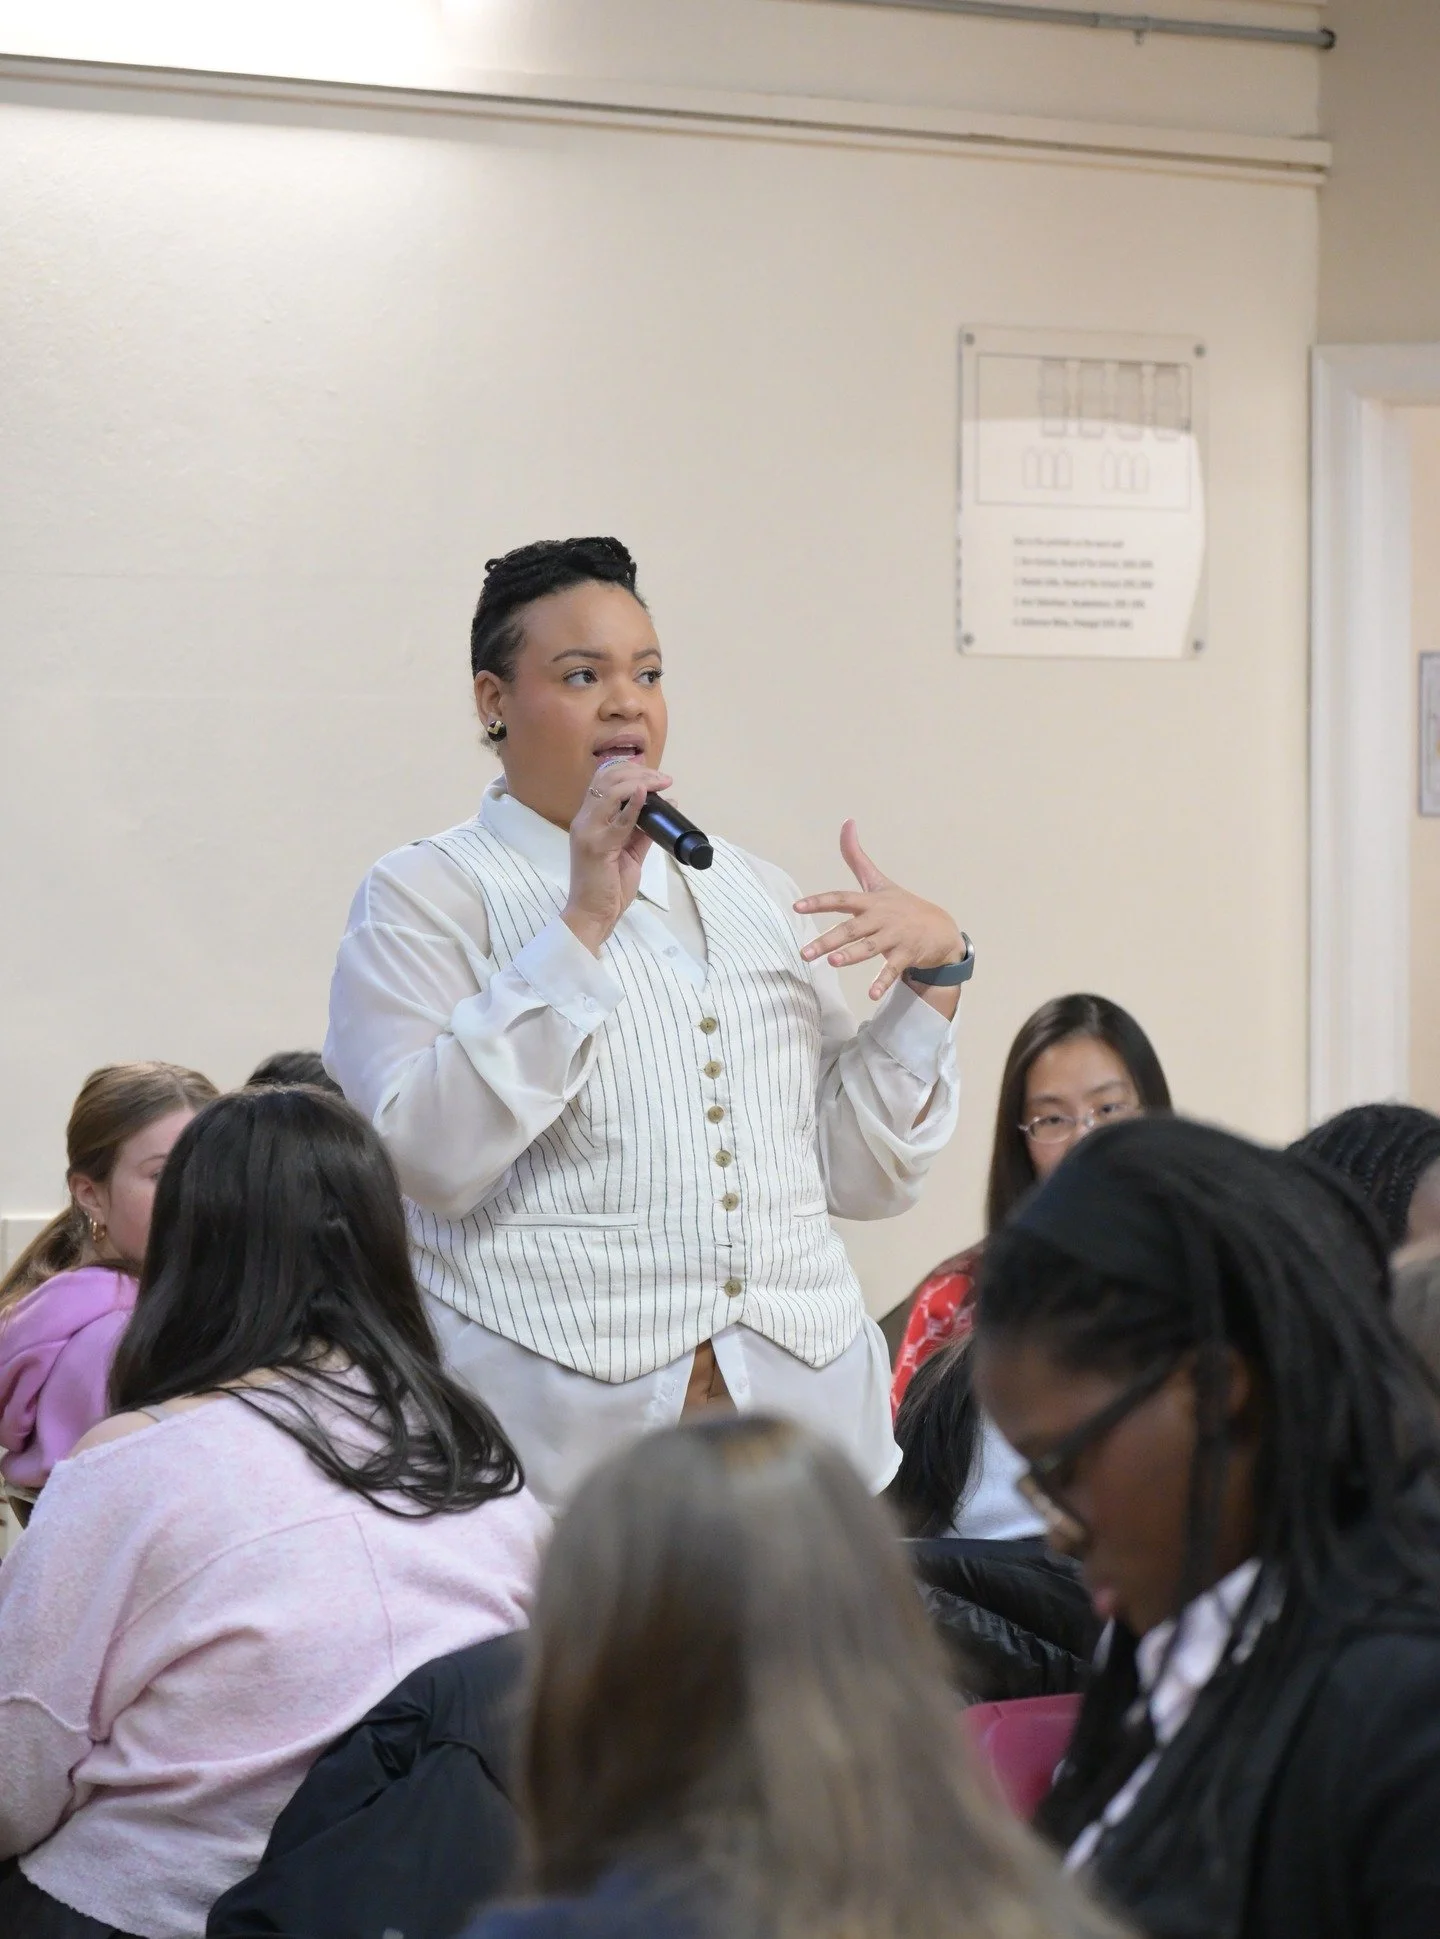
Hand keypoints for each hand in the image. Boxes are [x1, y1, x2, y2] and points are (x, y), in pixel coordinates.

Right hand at [563, 759, 672, 954]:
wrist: (593, 915)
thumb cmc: (608, 888)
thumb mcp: (630, 854)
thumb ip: (642, 832)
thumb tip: (665, 808)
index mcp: (589, 820)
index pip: (604, 780)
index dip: (629, 769)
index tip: (656, 775)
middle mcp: (584, 820)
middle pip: (607, 778)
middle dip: (639, 772)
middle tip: (664, 779)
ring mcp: (588, 832)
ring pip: (611, 791)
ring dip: (640, 782)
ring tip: (661, 783)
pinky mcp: (597, 846)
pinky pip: (618, 820)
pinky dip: (633, 804)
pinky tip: (645, 794)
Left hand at [794, 820, 965, 1002]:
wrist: (941, 929)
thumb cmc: (902, 905)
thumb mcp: (879, 881)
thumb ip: (856, 857)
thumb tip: (847, 822)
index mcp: (871, 901)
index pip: (841, 898)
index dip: (819, 902)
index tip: (797, 907)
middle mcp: (881, 918)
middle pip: (852, 928)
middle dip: (828, 940)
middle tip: (805, 953)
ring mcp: (895, 936)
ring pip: (871, 947)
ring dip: (853, 955)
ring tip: (834, 963)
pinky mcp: (907, 954)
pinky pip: (892, 969)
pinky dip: (882, 982)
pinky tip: (871, 995)